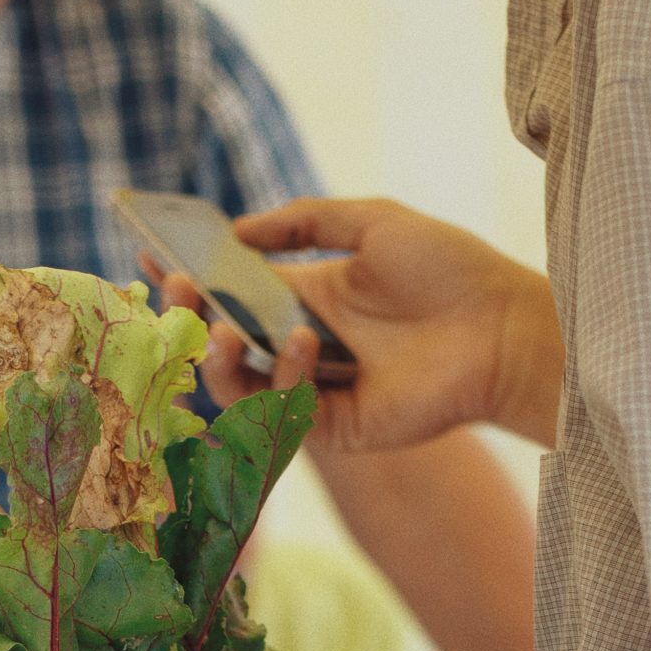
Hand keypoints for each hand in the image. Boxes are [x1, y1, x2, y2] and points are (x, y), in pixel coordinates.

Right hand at [156, 197, 562, 451]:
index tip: (149, 252)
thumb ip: (303, 220)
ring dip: (218, 358)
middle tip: (175, 288)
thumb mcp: (371, 223)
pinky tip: (302, 341)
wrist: (501, 328)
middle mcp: (303, 348)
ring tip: (217, 327)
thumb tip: (236, 230)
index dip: (191, 276)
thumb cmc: (448, 270)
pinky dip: (284, 376)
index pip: (231, 292)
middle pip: (223, 342)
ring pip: (240, 388)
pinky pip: (283, 412)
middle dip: (189, 316)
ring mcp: (315, 392)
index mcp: (307, 298)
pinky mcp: (334, 430)